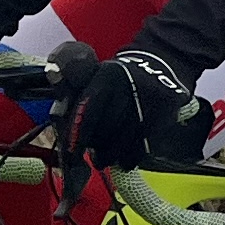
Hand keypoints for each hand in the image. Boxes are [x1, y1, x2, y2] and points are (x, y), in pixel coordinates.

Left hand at [57, 45, 210, 168]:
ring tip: (104, 158)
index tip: (71, 156)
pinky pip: (142, 146)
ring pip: (123, 141)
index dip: (78, 136)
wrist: (160, 65)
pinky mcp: (163, 115)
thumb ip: (76, 91)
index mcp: (107, 77)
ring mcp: (148, 103)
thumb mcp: (96, 74)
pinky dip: (130, 157)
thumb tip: (60, 111)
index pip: (88, 110)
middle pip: (106, 129)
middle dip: (96, 146)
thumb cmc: (118, 78)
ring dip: (111, 155)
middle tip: (91, 154)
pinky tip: (124, 159)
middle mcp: (128, 88)